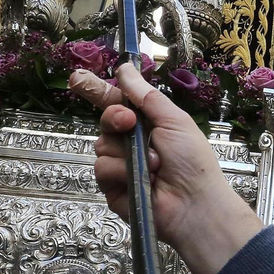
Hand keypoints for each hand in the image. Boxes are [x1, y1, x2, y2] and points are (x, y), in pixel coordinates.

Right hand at [70, 64, 264, 273]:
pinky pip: (102, 169)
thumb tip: (124, 69)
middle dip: (115, 118)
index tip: (78, 79)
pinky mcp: (112, 188)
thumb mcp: (173, 121)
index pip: (119, 104)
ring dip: (126, 152)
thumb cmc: (192, 162)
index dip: (99, 92)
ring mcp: (121, 167)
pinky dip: (121, 172)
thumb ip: (146, 96)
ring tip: (153, 164)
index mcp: (149, 126)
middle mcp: (132, 145)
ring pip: (101, 145)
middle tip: (129, 122)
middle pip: (105, 121)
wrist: (194, 204)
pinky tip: (142, 180)